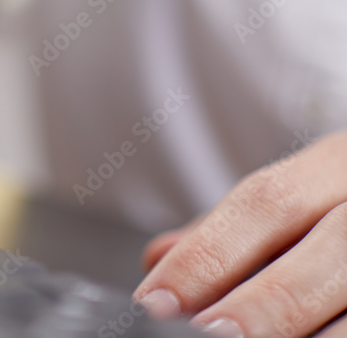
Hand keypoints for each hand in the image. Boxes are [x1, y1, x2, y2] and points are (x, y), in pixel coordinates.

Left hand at [134, 132, 346, 336]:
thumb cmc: (342, 212)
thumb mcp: (298, 201)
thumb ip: (231, 234)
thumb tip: (157, 259)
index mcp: (342, 163)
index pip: (266, 203)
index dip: (208, 255)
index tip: (155, 302)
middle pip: (332, 250)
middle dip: (266, 304)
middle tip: (208, 336)